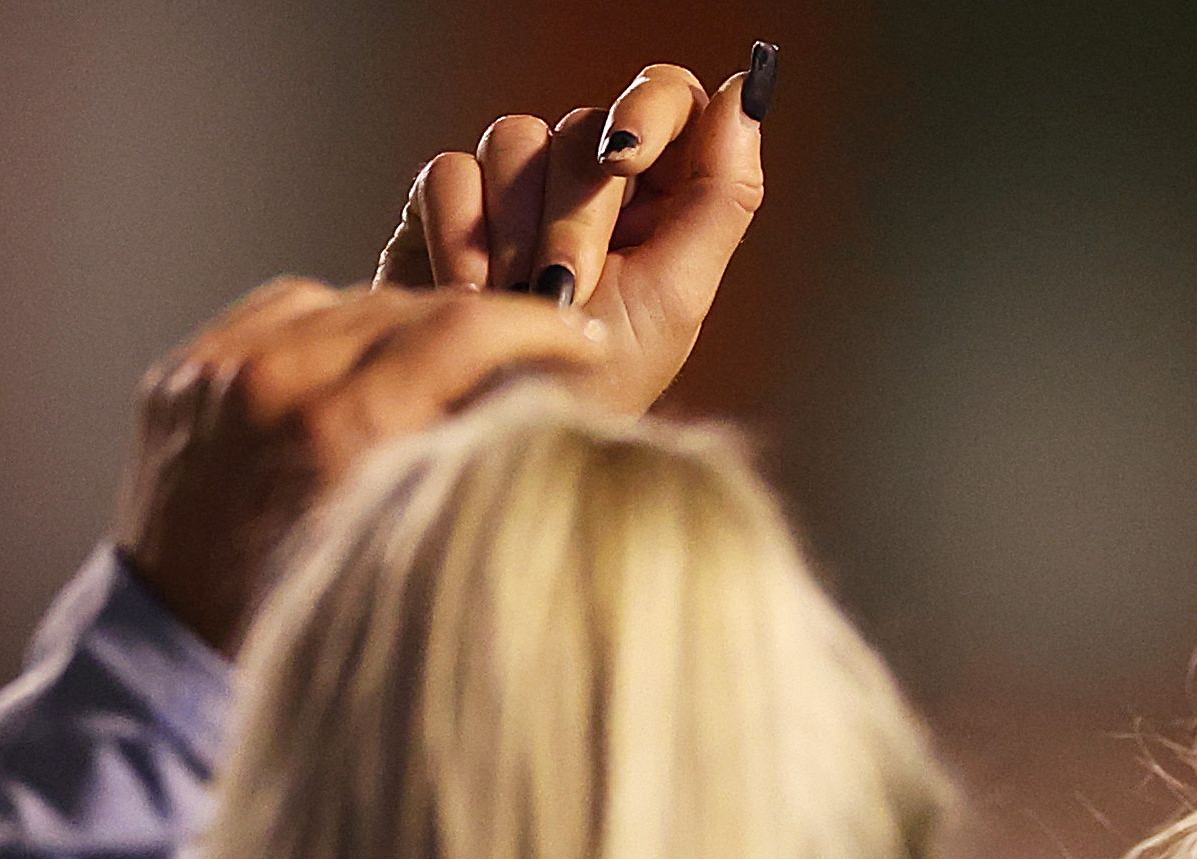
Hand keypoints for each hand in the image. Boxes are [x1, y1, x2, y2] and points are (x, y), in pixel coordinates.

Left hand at [112, 282, 603, 650]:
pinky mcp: (185, 370)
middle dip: (477, 325)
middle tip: (522, 354)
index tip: (580, 340)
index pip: (464, 328)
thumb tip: (541, 396)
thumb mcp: (409, 544)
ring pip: (346, 298)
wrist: (176, 650)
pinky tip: (353, 364)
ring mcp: (219, 369)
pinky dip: (328, 327)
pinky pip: (280, 310)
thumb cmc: (309, 620)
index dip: (539, 326)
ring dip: (401, 326)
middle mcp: (274, 381)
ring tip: (433, 367)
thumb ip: (467, 456)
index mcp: (339, 427)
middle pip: (408, 306)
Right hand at [375, 50, 769, 412]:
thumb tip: (746, 91)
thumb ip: (721, 193)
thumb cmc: (599, 382)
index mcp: (662, 196)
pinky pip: (451, 172)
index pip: (670, 97)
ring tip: (520, 300)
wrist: (498, 429)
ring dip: (517, 230)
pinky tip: (473, 291)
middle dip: (575, 213)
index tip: (627, 159)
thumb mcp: (677, 296)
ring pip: (513, 138)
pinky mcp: (450, 207)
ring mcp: (519, 189)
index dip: (647, 109)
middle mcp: (592, 181)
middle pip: (584, 127)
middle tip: (566, 287)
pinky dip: (461, 235)